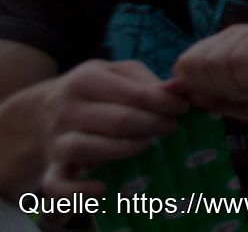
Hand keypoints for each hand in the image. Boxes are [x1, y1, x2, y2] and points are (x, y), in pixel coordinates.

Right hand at [38, 60, 187, 195]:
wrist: (46, 109)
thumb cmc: (99, 90)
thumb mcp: (120, 74)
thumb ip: (150, 81)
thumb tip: (182, 87)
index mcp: (86, 80)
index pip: (133, 94)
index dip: (164, 104)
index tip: (183, 109)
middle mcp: (67, 110)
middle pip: (117, 121)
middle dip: (153, 125)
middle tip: (171, 127)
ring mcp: (57, 140)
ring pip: (85, 149)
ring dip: (124, 149)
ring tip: (147, 144)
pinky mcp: (53, 167)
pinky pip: (56, 186)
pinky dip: (77, 192)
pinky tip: (102, 188)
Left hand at [169, 21, 247, 122]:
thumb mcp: (245, 105)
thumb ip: (213, 99)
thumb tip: (180, 94)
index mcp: (222, 51)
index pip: (183, 66)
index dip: (196, 90)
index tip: (226, 102)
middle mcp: (231, 37)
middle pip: (192, 65)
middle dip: (214, 90)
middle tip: (245, 95)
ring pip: (214, 63)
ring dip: (236, 88)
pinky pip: (239, 60)